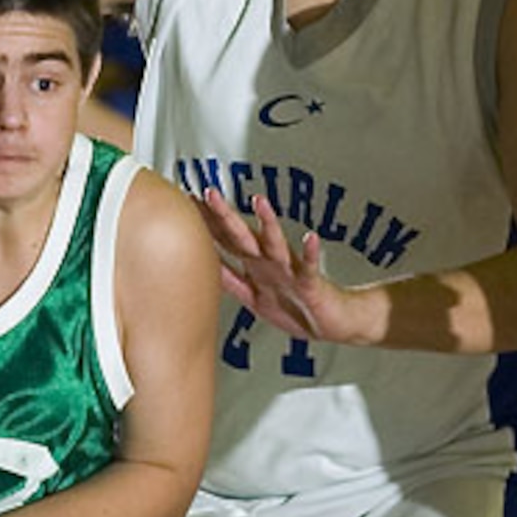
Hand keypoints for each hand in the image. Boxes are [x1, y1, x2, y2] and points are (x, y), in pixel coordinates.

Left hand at [201, 189, 366, 342]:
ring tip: (259, 202)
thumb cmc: (293, 307)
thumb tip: (204, 266)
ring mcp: (290, 270)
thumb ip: (229, 280)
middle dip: (225, 216)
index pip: (226, 239)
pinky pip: (310, 267)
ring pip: (276, 244)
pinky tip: (311, 238)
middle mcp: (270, 261)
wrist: (330, 323)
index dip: (206, 223)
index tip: (186, 201)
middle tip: (208, 193)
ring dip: (268, 223)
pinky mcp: (309, 283)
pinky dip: (311, 253)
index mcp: (254, 264)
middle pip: (243, 236)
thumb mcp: (252, 296)